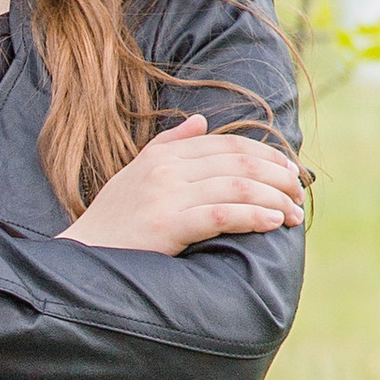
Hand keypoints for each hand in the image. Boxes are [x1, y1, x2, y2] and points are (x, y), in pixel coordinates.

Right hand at [65, 114, 306, 254]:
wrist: (80, 258)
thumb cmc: (112, 221)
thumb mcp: (135, 174)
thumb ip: (168, 145)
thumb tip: (201, 120)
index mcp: (162, 155)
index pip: (227, 145)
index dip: (266, 154)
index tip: (290, 170)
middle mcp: (166, 170)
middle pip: (238, 162)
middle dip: (277, 177)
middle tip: (299, 194)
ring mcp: (165, 197)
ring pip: (236, 187)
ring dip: (274, 199)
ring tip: (293, 215)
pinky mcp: (166, 226)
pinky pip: (221, 215)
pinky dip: (253, 216)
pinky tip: (272, 222)